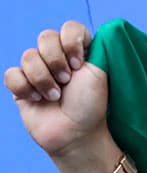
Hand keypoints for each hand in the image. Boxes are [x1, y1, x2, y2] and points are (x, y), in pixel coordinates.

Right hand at [4, 21, 107, 157]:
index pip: (70, 28)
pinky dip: (26, 88)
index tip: (78, 63)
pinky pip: (12, 74)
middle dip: (55, 61)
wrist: (76, 135)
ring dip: (43, 79)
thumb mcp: (99, 74)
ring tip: (55, 97)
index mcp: (79, 54)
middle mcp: (58, 59)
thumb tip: (85, 36)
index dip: (71, 42)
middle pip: (45, 37)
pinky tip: (37, 100)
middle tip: (66, 81)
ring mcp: (38, 71)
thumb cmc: (91, 108)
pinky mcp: (22, 86)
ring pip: (28, 56)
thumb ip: (93, 50)